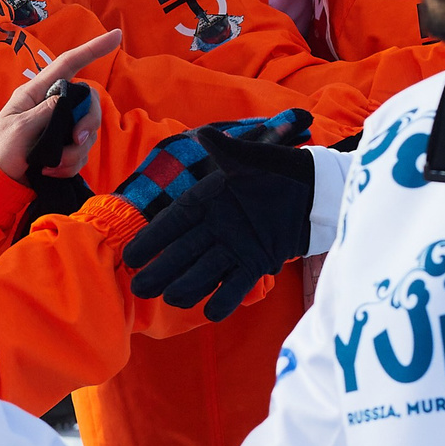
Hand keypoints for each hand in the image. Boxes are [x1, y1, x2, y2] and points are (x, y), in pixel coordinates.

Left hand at [0, 29, 117, 182]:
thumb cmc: (1, 148)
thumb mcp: (19, 128)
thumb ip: (44, 112)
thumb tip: (67, 97)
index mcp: (37, 92)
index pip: (68, 64)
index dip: (92, 49)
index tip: (116, 36)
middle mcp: (53, 105)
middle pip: (88, 101)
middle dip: (89, 122)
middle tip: (76, 141)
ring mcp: (61, 127)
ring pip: (88, 132)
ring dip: (75, 153)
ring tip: (53, 165)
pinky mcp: (65, 148)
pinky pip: (82, 153)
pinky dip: (71, 165)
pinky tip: (51, 171)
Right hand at [119, 125, 316, 320]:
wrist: (311, 190)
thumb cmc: (276, 168)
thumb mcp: (249, 156)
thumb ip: (225, 148)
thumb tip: (205, 134)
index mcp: (206, 201)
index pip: (172, 222)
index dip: (152, 239)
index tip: (132, 254)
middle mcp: (215, 228)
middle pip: (181, 254)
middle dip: (160, 271)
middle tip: (139, 288)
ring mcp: (234, 248)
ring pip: (204, 273)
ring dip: (188, 287)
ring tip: (172, 297)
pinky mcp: (255, 263)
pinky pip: (235, 286)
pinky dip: (225, 301)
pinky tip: (212, 311)